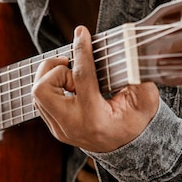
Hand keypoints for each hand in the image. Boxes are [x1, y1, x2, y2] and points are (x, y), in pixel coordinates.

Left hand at [32, 25, 158, 152]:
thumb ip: (138, 77)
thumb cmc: (134, 121)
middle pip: (43, 89)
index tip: (81, 31)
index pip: (81, 77)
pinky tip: (68, 82)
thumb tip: (130, 53)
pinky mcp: (53, 126)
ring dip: (52, 76)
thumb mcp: (144, 101)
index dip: (82, 50)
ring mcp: (59, 128)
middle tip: (71, 65)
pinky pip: (40, 99)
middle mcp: (72, 125)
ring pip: (37, 93)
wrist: (126, 149)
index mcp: (94, 118)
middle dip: (54, 69)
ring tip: (71, 75)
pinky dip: (51, 84)